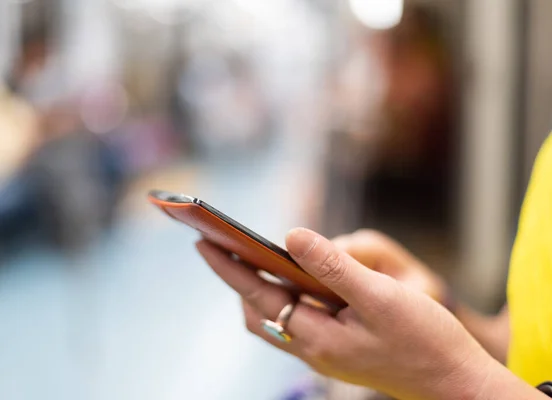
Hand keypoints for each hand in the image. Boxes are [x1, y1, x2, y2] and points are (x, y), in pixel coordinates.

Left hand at [197, 228, 499, 399]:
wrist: (454, 383)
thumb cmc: (424, 340)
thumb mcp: (380, 296)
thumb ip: (333, 267)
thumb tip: (292, 236)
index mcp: (315, 336)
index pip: (257, 294)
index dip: (228, 267)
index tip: (203, 241)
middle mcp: (312, 348)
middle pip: (259, 310)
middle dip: (238, 278)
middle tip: (226, 245)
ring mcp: (324, 352)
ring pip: (277, 317)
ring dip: (262, 288)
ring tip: (256, 257)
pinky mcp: (338, 350)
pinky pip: (299, 321)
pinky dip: (289, 297)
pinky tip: (300, 279)